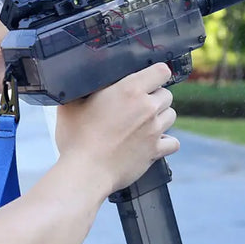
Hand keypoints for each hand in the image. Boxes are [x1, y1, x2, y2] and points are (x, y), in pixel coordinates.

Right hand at [56, 63, 179, 192]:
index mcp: (130, 89)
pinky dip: (166, 141)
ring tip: (143, 122)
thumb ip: (82, 89)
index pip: (161, 71)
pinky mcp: (155, 151)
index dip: (157, 73)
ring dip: (160, 116)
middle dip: (155, 96)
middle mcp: (147, 107)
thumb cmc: (76, 137)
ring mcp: (154, 130)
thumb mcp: (71, 104)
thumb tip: (80, 83)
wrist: (85, 172)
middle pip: (166, 94)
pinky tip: (153, 141)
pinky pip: (173, 142)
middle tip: (137, 104)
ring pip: (171, 115)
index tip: (149, 78)